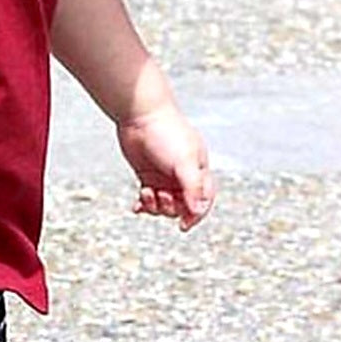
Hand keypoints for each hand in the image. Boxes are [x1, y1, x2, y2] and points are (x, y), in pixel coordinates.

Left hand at [116, 101, 215, 231]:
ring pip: (164, 204)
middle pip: (182, 206)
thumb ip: (192, 186)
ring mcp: (164, 176)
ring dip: (156, 205)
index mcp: (198, 170)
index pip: (204, 200)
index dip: (196, 215)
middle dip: (171, 208)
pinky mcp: (147, 175)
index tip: (184, 226)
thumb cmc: (166, 134)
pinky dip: (144, 205)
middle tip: (161, 196)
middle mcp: (183, 175)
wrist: (139, 115)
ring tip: (147, 193)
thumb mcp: (184, 161)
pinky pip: (149, 198)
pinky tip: (137, 207)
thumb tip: (198, 210)